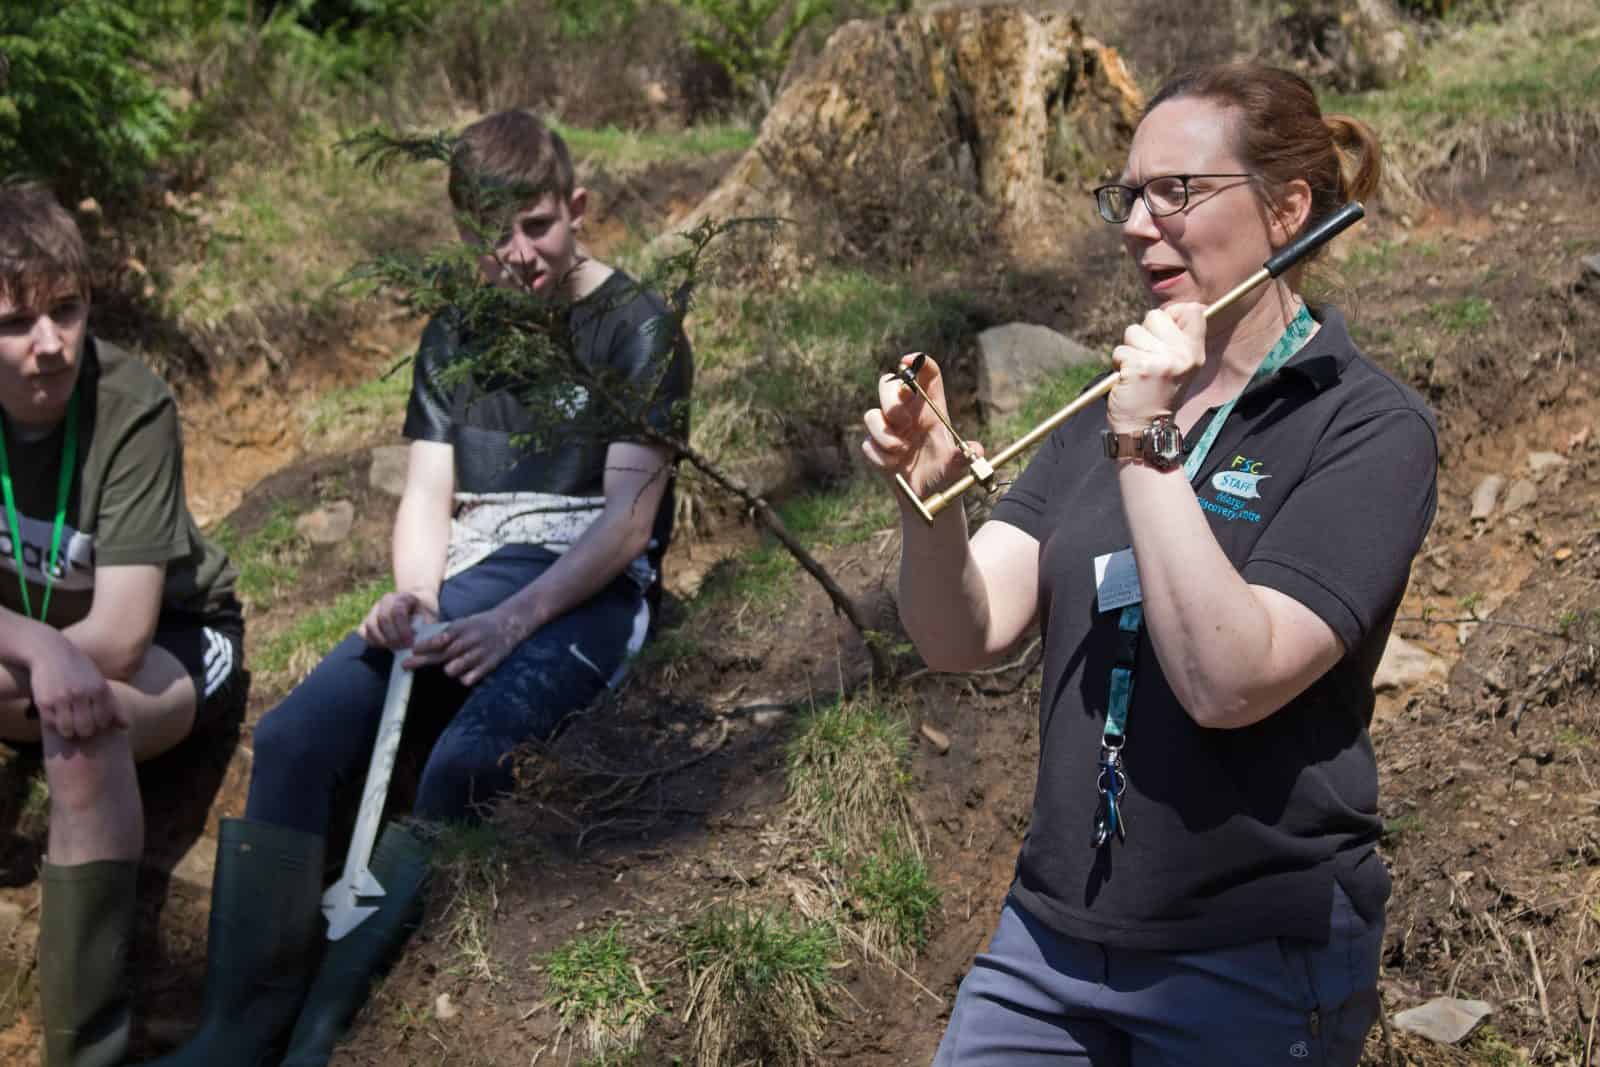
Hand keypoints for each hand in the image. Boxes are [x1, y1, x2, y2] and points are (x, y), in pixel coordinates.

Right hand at [26, 629, 123, 740]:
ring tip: (70, 726)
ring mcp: (61, 698)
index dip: (100, 725)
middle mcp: (81, 694)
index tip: (96, 720)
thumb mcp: (100, 682)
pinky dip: (55, 725)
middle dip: (85, 732)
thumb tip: (126, 726)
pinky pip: (51, 724)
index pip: (104, 721)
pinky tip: (58, 717)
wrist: (52, 652)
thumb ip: (112, 705)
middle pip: (86, 729)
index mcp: (99, 689)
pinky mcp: (44, 701)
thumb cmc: (80, 670)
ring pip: (68, 730)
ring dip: (70, 732)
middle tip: (82, 727)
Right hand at [359, 591, 438, 650]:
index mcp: (404, 597)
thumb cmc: (425, 613)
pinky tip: (384, 646)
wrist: (417, 604)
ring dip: (382, 640)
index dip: (403, 630)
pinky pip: (363, 631)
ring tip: (394, 649)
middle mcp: (387, 600)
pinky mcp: (368, 618)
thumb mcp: (431, 618)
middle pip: (383, 618)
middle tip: (402, 648)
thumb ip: (426, 629)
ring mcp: (375, 608)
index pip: (398, 612)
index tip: (410, 643)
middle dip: (392, 637)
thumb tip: (418, 644)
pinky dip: (372, 641)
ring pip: (371, 625)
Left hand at [406, 605, 528, 685]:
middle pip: (443, 653)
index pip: (440, 638)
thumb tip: (419, 644)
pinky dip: (465, 678)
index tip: (411, 651)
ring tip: (451, 667)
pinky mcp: (490, 664)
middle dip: (422, 660)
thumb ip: (445, 634)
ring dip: (449, 668)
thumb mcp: (463, 623)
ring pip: (455, 667)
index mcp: (462, 627)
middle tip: (405, 665)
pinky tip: (466, 674)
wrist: (509, 623)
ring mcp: (480, 652)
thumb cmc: (479, 626)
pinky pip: (470, 678)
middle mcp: (469, 639)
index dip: (425, 645)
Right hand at [861, 353, 982, 500]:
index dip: (917, 362)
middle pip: (889, 384)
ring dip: (883, 433)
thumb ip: (964, 457)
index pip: (925, 375)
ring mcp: (889, 429)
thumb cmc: (946, 476)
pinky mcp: (876, 447)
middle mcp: (908, 414)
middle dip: (890, 399)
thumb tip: (976, 450)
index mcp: (931, 409)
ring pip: (871, 414)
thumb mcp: (958, 466)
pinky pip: (867, 443)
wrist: (928, 499)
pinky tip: (894, 466)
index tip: (907, 361)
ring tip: (901, 451)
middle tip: (903, 421)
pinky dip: (879, 455)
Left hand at [1108, 304, 1205, 433]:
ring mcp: (1160, 361)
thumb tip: (1180, 308)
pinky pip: (1120, 350)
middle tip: (1147, 360)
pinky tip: (1128, 379)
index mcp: (1194, 353)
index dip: (1173, 313)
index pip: (1193, 311)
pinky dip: (1118, 364)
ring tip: (1137, 371)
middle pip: (1155, 316)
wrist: (1145, 429)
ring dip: (1129, 350)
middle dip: (1143, 334)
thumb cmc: (1157, 395)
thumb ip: (1179, 339)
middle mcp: (1181, 356)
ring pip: (1133, 331)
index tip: (1164, 330)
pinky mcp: (1139, 368)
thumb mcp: (1180, 367)